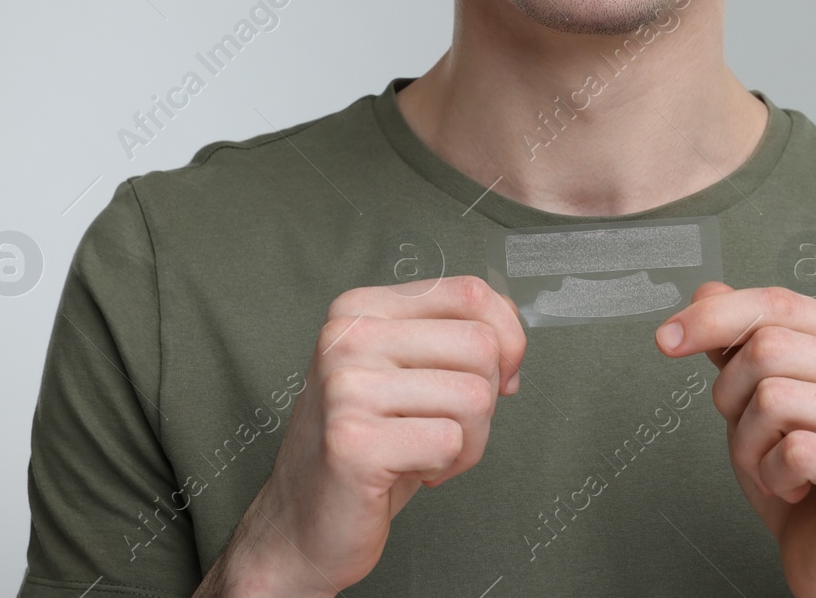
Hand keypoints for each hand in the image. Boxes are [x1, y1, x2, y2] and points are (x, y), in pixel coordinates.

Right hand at [197, 275, 527, 597]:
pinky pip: (450, 441)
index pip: (471, 292)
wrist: (303, 523)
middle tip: (444, 427)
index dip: (507, 339)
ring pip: (475, 396)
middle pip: (482, 346)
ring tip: (424, 452)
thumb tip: (512, 341)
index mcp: (361, 308)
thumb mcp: (410, 372)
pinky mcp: (352, 440)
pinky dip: (445, 465)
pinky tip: (406, 471)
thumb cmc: (369, 446)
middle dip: (485, 399)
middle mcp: (347, 336)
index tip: (496, 376)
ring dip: (468, 441)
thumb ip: (456, 337)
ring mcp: (345, 386)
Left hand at [655, 282, 815, 597]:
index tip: (668, 338)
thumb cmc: (806, 478)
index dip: (714, 316)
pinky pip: (793, 451)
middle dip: (733, 396)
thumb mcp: (758, 399)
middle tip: (753, 434)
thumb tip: (708, 290)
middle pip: (770, 346)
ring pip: (774, 398)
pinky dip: (772, 475)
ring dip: (750, 443)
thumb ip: (740, 342)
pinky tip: (794, 487)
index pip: (779, 303)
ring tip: (776, 465)